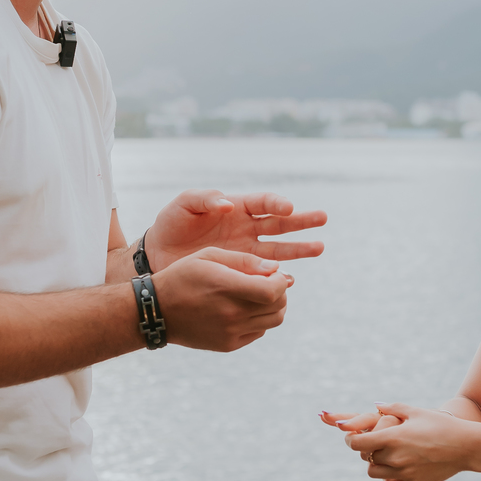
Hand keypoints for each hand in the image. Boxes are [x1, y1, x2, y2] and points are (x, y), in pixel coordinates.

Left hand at [144, 191, 325, 268]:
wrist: (158, 257)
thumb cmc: (171, 225)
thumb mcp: (183, 206)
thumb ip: (204, 199)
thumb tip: (227, 204)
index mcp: (236, 208)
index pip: (263, 202)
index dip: (277, 203)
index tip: (288, 208)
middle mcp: (246, 228)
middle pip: (280, 224)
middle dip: (301, 222)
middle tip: (322, 219)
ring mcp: (246, 251)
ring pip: (279, 249)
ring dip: (299, 249)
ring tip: (319, 248)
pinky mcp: (241, 271)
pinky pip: (264, 274)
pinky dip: (277, 277)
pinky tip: (289, 280)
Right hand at [156, 248, 294, 351]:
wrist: (156, 310)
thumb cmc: (183, 276)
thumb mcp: (209, 256)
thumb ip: (244, 260)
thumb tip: (275, 267)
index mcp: (226, 288)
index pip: (273, 291)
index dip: (281, 281)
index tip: (274, 273)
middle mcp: (231, 314)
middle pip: (278, 306)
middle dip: (280, 291)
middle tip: (268, 282)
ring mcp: (230, 333)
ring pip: (273, 321)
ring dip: (273, 307)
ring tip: (259, 295)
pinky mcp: (228, 345)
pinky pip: (259, 332)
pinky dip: (259, 320)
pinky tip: (244, 309)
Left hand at [336, 402, 478, 480]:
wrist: (467, 446)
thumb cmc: (442, 425)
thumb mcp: (416, 412)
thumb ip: (392, 408)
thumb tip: (375, 406)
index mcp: (393, 438)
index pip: (357, 444)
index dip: (352, 440)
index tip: (354, 436)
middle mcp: (395, 458)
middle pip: (365, 458)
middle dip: (367, 449)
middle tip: (376, 442)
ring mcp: (404, 473)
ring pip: (374, 473)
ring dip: (376, 463)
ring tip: (388, 453)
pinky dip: (389, 476)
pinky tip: (398, 465)